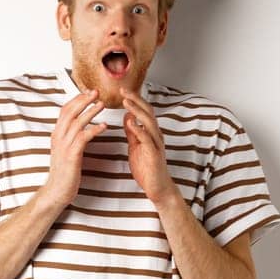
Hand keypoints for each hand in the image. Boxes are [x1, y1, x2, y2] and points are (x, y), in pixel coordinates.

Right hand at [35, 88, 107, 210]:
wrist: (57, 191)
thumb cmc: (64, 172)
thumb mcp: (64, 151)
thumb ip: (69, 138)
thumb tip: (79, 127)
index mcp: (57, 135)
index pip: (65, 111)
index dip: (76, 100)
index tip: (88, 92)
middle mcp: (58, 138)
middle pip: (69, 112)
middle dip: (83, 100)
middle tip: (95, 91)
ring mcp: (64, 146)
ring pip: (77, 122)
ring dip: (90, 112)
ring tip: (101, 104)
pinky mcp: (71, 156)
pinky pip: (83, 138)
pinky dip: (94, 130)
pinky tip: (104, 126)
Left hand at [120, 87, 180, 205]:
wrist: (158, 188)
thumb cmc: (147, 168)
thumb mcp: (136, 146)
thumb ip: (133, 132)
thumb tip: (127, 116)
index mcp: (150, 132)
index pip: (143, 111)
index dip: (134, 99)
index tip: (121, 90)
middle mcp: (155, 135)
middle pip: (147, 112)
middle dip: (136, 99)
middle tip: (123, 89)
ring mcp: (156, 144)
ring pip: (149, 122)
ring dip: (137, 111)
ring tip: (126, 101)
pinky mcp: (154, 154)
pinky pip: (147, 139)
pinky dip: (139, 129)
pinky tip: (130, 123)